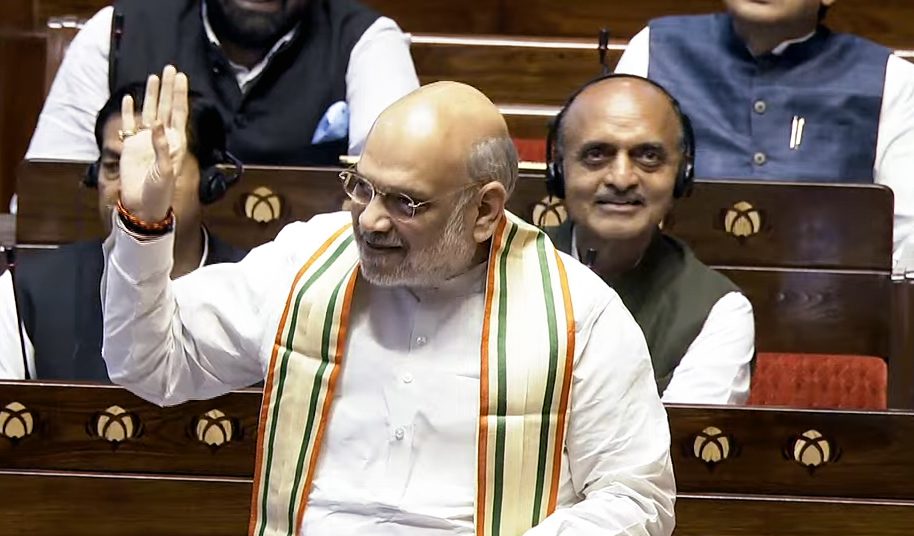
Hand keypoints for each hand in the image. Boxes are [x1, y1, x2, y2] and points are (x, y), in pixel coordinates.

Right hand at [118, 65, 188, 222]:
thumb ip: (161, 147)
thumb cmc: (159, 192)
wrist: (142, 206)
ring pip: (149, 112)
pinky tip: (129, 99)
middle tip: (170, 68)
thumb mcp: (164, 170)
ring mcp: (146, 141)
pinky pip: (129, 125)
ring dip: (152, 95)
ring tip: (154, 77)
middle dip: (168, 89)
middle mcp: (162, 139)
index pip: (179, 114)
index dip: (179, 96)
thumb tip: (158, 123)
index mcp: (175, 143)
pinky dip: (129, 112)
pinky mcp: (130, 147)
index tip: (181, 78)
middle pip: (165, 108)